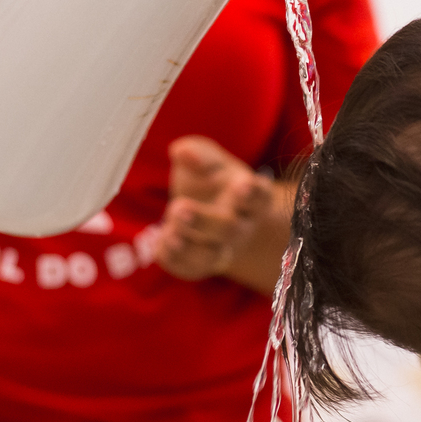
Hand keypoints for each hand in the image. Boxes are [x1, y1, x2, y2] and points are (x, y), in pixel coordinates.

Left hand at [156, 136, 284, 284]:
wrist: (205, 208)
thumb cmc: (209, 178)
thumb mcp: (206, 157)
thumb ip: (196, 151)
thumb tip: (184, 154)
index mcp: (251, 196)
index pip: (259, 197)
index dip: (253, 194)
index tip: (241, 186)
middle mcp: (241, 226)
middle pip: (230, 230)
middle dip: (204, 220)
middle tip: (179, 206)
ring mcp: (222, 249)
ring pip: (212, 256)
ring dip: (190, 248)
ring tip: (169, 232)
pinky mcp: (200, 265)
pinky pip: (191, 270)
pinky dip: (175, 260)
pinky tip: (161, 244)